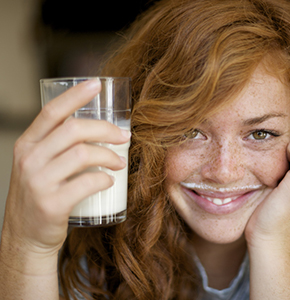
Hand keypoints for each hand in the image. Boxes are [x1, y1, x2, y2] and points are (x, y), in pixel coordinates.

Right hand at [1, 79, 129, 255]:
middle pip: (74, 130)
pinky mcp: (51, 204)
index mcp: (27, 144)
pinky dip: (104, 179)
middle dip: (105, 130)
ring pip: (83, 154)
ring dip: (110, 156)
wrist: (25, 236)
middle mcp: (29, 159)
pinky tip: (109, 180)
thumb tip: (97, 128)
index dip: (75, 95)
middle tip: (124, 136)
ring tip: (120, 162)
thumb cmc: (40, 195)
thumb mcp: (39, 165)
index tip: (96, 84)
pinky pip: (87, 183)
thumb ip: (58, 146)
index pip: (51, 112)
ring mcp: (38, 182)